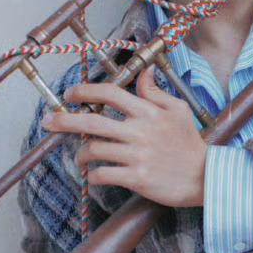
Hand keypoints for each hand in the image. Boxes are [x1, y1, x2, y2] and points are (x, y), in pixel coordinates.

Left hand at [40, 68, 207, 208]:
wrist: (204, 177)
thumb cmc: (190, 143)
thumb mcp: (178, 110)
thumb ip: (156, 92)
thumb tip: (143, 74)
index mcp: (147, 112)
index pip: (109, 93)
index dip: (84, 91)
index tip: (70, 95)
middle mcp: (139, 131)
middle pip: (91, 121)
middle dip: (63, 120)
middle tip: (48, 122)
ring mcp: (137, 155)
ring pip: (93, 150)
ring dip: (80, 154)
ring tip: (80, 158)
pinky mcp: (137, 178)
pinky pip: (103, 174)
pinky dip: (93, 175)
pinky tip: (95, 175)